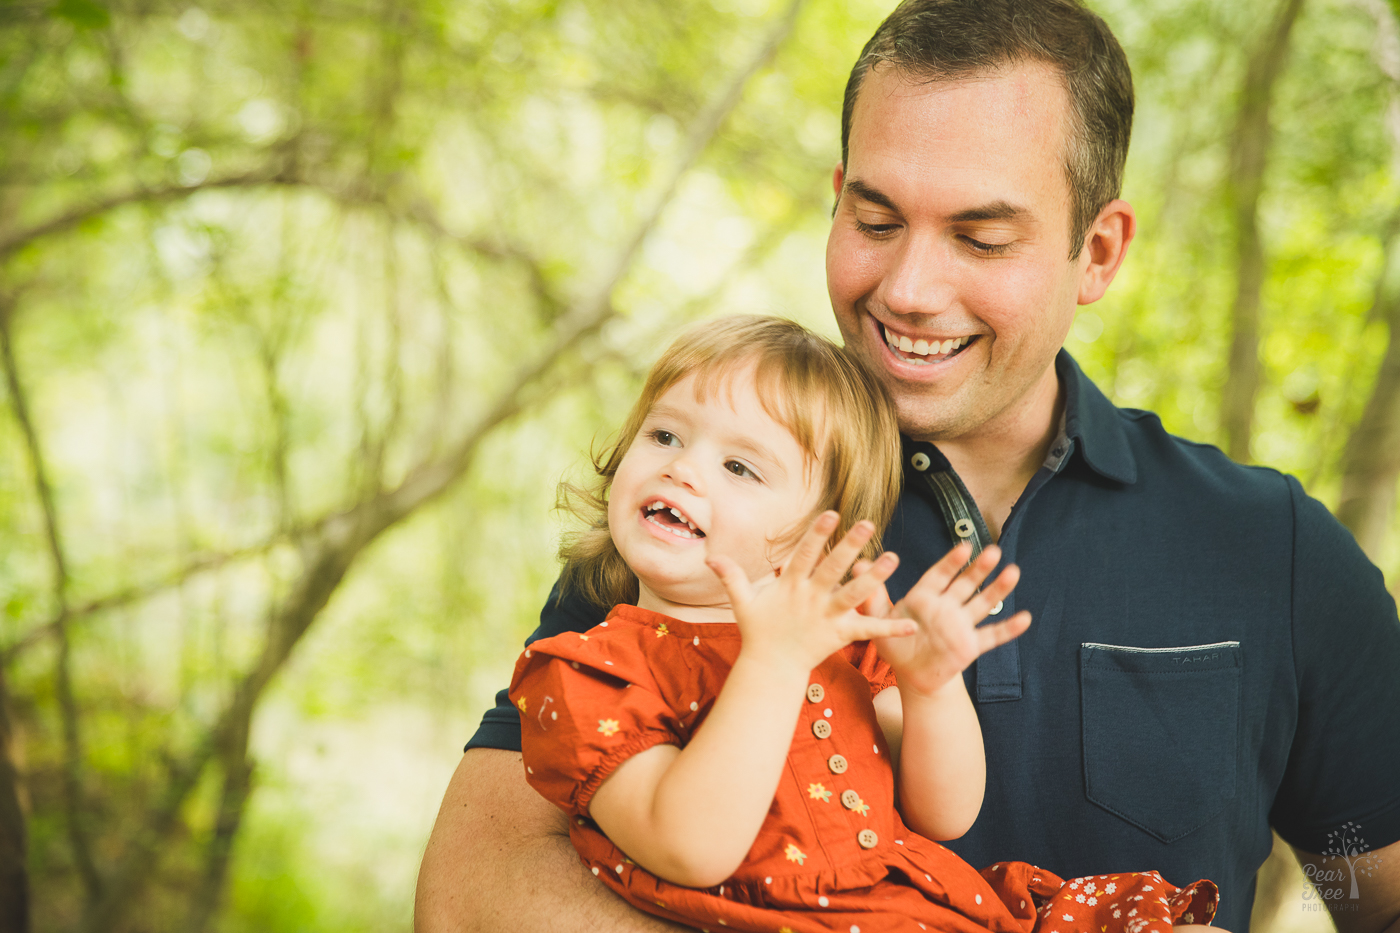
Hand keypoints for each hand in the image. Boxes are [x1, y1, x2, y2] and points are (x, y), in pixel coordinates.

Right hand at [706, 511, 915, 676]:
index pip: (804, 554)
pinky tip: (912, 625)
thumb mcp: (743, 602)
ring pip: (854, 594)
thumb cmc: (758, 631)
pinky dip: (890, 629)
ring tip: (894, 559)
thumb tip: (710, 557)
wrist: (770, 668)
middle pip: (833, 568)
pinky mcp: (841, 635)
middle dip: (850, 545)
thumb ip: (731, 577)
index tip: (831, 513)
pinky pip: (868, 631)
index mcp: (790, 586)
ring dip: (874, 577)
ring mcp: (827, 616)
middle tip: (869, 524)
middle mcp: (811, 598)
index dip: (817, 534)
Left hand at [875, 543, 1031, 697]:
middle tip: (993, 550)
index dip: (952, 562)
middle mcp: (947, 606)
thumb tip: (859, 564)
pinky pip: (992, 636)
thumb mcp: (880, 620)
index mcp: (925, 597)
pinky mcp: (971, 645)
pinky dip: (1008, 629)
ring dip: (997, 589)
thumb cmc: (895, 643)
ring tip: (1013, 572)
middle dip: (979, 568)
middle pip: (965, 584)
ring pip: (982, 603)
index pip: (940, 575)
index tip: (964, 547)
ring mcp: (961, 625)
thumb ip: (871, 596)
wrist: (912, 674)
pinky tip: (1025, 618)